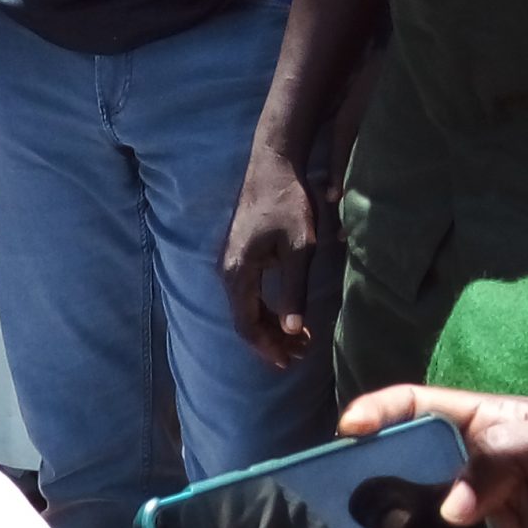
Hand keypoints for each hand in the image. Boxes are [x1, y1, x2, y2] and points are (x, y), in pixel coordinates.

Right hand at [220, 142, 320, 367]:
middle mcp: (227, 273)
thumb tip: (293, 330)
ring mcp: (229, 265)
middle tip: (300, 355)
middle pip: (244, 321)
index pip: (247, 324)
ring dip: (270, 328)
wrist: (272, 166)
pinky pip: (247, 295)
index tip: (288, 361)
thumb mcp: (300, 248)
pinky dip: (265, 311)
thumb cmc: (289, 203)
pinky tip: (285, 315)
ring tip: (297, 340)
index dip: (267, 347)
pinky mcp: (236, 258)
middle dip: (271, 342)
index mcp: (239, 273)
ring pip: (246, 309)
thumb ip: (294, 289)